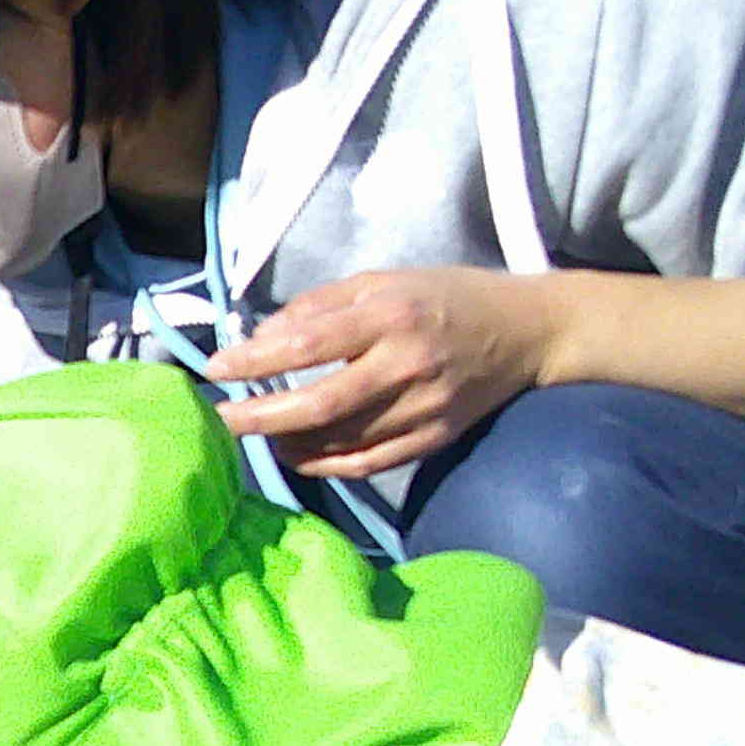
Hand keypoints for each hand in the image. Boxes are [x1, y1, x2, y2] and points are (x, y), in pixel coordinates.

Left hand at [207, 268, 552, 479]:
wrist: (529, 331)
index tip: (216, 369)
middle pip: (321, 404)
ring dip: (287, 442)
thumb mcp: (384, 280)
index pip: (309, 343)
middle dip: (261, 416)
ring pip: (341, 440)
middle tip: (219, 421)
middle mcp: (407, 364)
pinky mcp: (436, 438)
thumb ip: (321, 305)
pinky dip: (325, 465)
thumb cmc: (446, 296)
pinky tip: (296, 455)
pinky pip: (369, 463)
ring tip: (254, 434)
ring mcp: (424, 407)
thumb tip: (260, 337)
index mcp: (390, 314)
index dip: (255, 361)